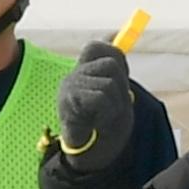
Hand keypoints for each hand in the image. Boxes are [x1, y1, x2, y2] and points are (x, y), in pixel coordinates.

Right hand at [55, 40, 138, 174]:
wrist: (92, 154)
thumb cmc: (104, 124)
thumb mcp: (114, 90)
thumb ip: (114, 66)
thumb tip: (116, 34)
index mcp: (81, 72)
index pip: (97, 48)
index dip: (115, 59)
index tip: (120, 80)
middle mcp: (72, 76)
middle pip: (111, 65)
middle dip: (120, 87)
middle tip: (111, 106)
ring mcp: (69, 88)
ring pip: (110, 82)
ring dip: (115, 103)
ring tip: (104, 116)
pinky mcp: (69, 102)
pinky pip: (102, 97)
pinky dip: (108, 112)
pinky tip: (98, 122)